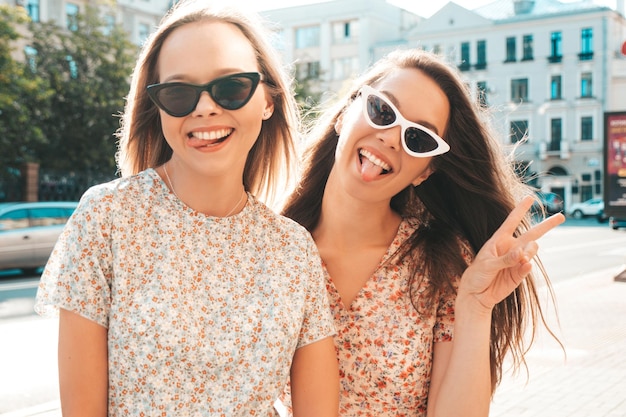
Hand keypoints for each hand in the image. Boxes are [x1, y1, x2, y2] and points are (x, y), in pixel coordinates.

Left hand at [458, 196, 564, 311]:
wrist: (477, 294)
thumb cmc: (477, 275)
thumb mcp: (487, 264)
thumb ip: (505, 259)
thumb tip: (522, 254)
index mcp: (499, 240)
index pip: (512, 221)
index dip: (521, 209)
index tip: (530, 197)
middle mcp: (511, 248)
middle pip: (532, 234)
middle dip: (547, 225)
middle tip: (561, 216)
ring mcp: (517, 260)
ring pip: (532, 250)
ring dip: (530, 252)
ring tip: (522, 258)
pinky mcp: (520, 273)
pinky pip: (528, 266)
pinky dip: (527, 265)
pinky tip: (524, 265)